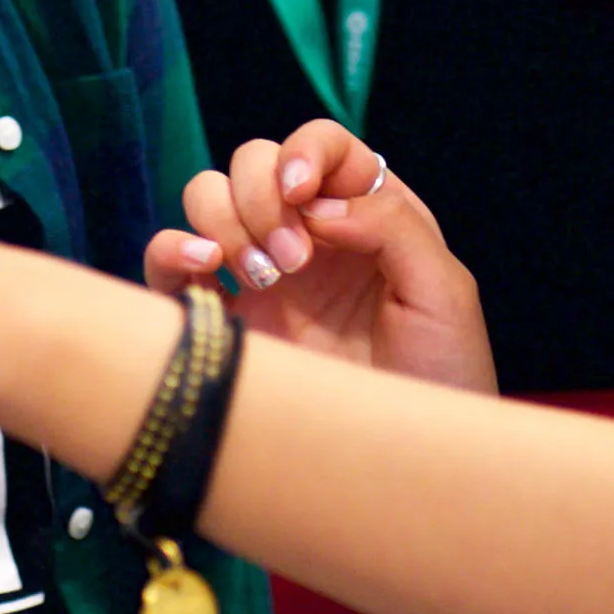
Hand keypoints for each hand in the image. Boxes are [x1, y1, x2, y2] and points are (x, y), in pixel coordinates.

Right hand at [148, 121, 495, 393]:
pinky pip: (169, 262)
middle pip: (253, 163)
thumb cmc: (442, 379)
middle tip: (293, 261)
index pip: (321, 146)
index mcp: (365, 215)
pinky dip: (171, 248)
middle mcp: (307, 235)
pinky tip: (204, 267)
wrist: (406, 466)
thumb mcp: (443, 293)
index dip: (304, 151)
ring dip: (224, 219)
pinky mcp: (219, 320)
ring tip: (263, 277)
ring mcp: (259, 275)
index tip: (301, 192)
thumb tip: (318, 201)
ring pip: (206, 197)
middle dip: (262, 195)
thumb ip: (391, 225)